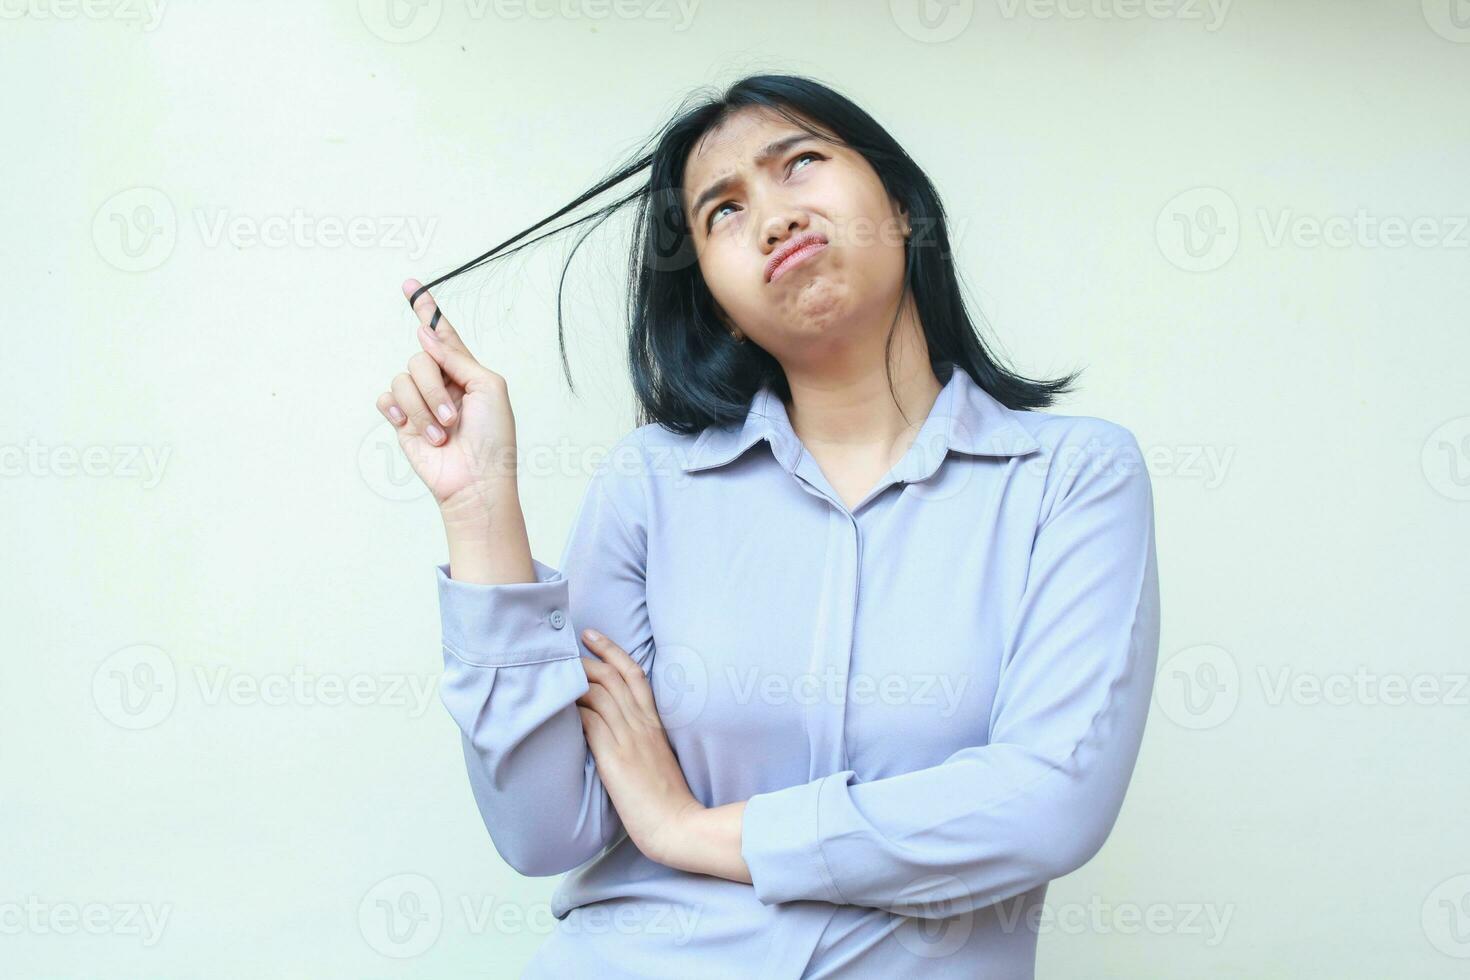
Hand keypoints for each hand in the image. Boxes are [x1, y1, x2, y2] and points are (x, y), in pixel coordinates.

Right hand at [374, 279, 520, 524]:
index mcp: (465, 371)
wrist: (475, 480)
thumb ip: (456, 357)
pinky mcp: (402, 421)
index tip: (410, 284)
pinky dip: (399, 412)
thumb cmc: (493, 438)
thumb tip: (424, 334)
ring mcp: (420, 402)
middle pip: (419, 357)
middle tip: (454, 418)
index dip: (426, 309)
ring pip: (402, 378)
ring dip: (423, 408)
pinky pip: (385, 399)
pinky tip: (412, 429)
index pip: (443, 335)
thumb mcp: (487, 387)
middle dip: (433, 387)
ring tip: (442, 434)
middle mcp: (440, 383)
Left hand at [574, 629, 703, 868]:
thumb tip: (612, 727)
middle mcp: (641, 724)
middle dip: (586, 658)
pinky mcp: (615, 757)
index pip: (634, 674)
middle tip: (564, 649)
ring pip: (599, 693)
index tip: (592, 636)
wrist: (677, 825)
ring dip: (574, 680)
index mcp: (653, 723)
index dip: (612, 650)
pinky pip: (590, 722)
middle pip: (612, 676)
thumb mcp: (656, 759)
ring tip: (553, 674)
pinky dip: (571, 709)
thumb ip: (639, 738)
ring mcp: (629, 739)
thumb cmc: (665, 799)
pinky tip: (555, 705)